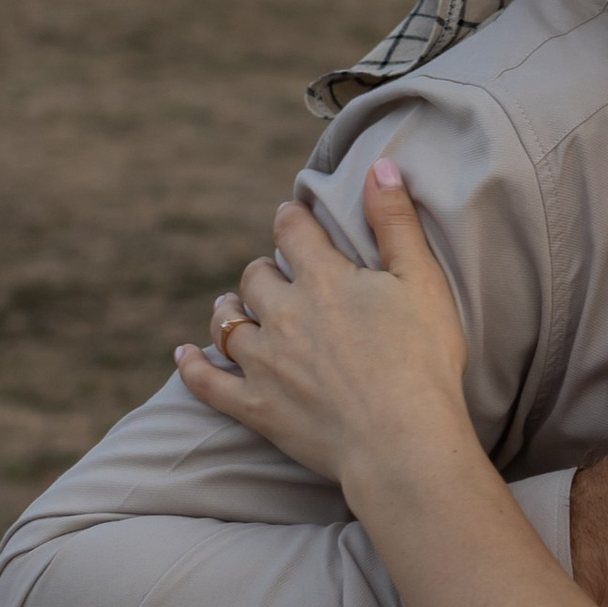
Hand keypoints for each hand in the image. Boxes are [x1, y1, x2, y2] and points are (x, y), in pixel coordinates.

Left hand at [179, 161, 469, 497]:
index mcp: (323, 279)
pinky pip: (208, 382)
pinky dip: (192, 366)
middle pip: (256, 277)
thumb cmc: (423, 360)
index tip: (293, 217)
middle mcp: (284, 315)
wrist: (401, 441)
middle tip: (276, 273)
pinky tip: (183, 355)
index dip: (292, 219)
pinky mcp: (256, 407)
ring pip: (228, 324)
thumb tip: (381, 165)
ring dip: (228, 310)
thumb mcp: (422, 281)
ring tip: (230, 305)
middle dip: (265, 269)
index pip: (292, 230)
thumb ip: (396, 222)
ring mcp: (264, 363)